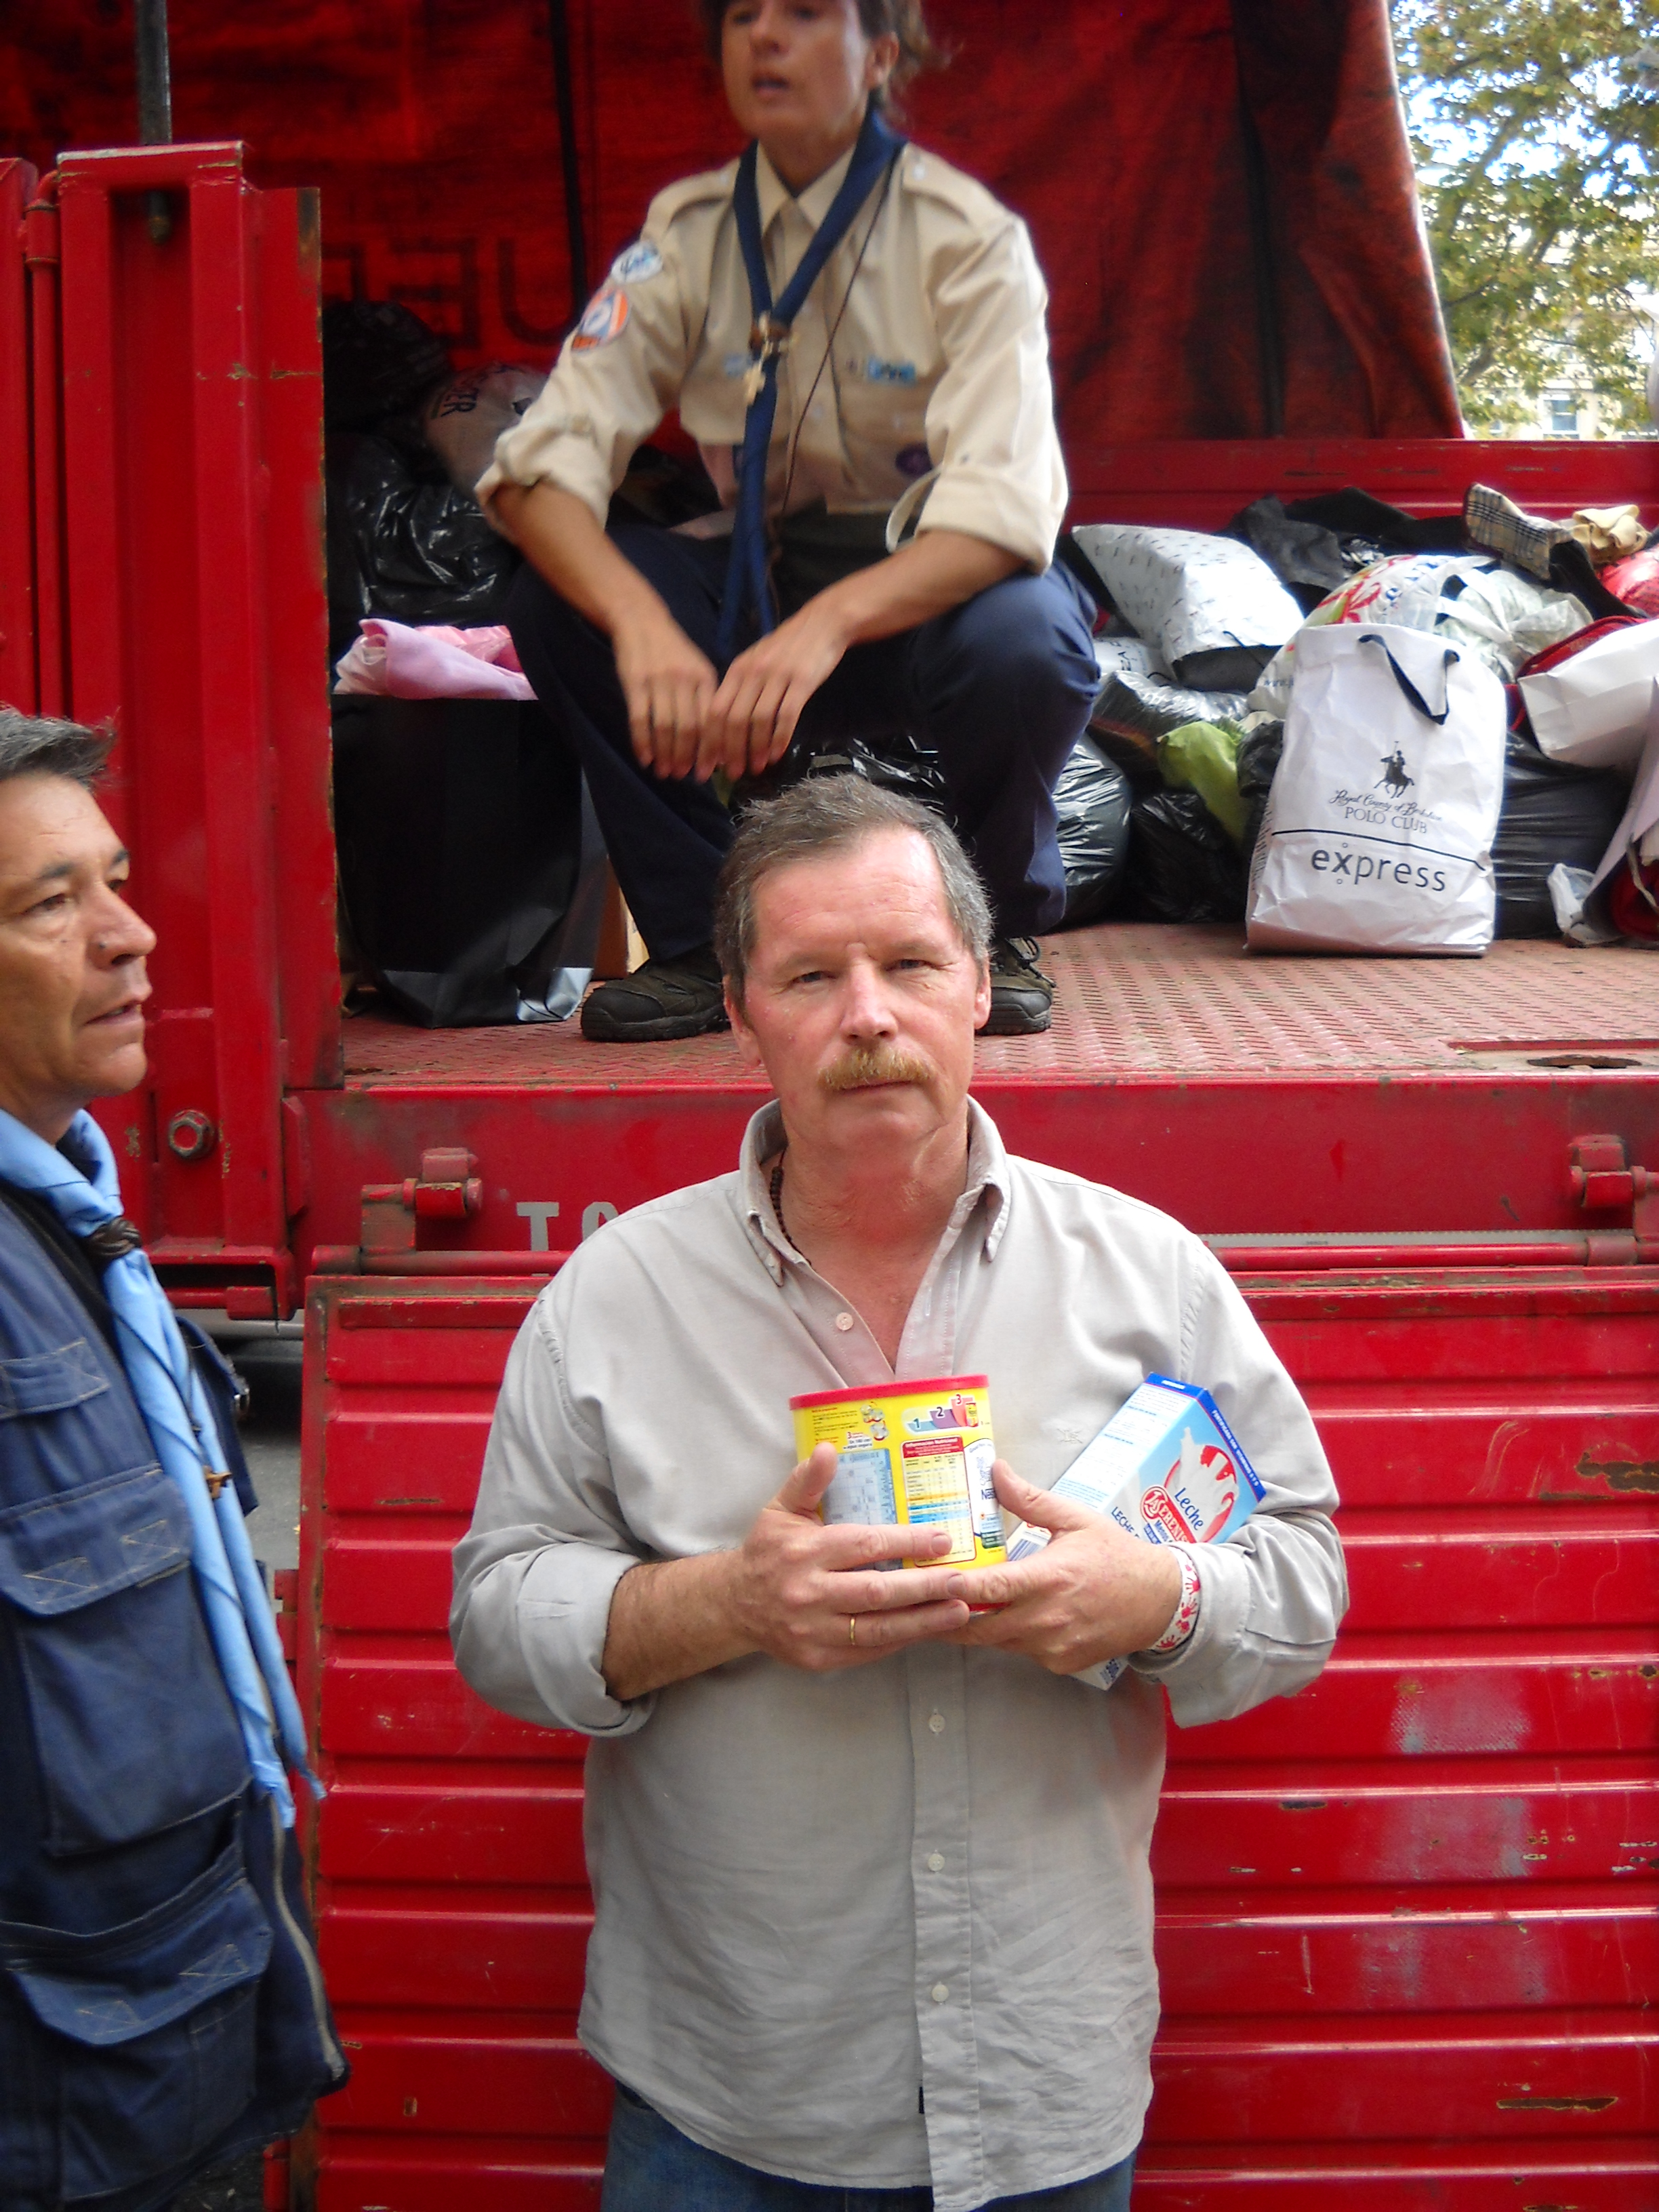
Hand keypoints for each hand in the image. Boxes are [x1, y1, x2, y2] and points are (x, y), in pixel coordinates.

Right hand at [612, 607, 718, 777]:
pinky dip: (642, 743)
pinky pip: (640, 719)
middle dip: (688, 757)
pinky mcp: (635, 683)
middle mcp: (685, 680)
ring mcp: (659, 681)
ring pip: (665, 727)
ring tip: (665, 772)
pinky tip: (645, 758)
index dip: (711, 749)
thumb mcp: (698, 669)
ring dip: (665, 754)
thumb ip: (706, 701)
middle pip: (689, 728)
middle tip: (684, 776)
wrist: (642, 621)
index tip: (709, 771)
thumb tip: (716, 743)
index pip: (712, 721)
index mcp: (705, 678)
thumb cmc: (674, 651)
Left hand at [696, 602, 850, 781]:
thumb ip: (741, 688)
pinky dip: (779, 738)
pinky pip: (786, 715)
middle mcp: (752, 673)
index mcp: (737, 670)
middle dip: (730, 751)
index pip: (715, 711)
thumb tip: (725, 727)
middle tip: (731, 774)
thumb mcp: (756, 662)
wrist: (822, 624)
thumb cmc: (787, 647)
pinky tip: (777, 754)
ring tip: (755, 768)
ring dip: (755, 748)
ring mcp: (777, 677)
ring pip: (758, 720)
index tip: (709, 765)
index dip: (710, 741)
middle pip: (733, 719)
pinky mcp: (801, 682)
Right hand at [726, 1443, 972, 1671]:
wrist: (734, 1604)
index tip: (943, 1540)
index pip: (864, 1545)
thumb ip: (807, 1480)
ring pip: (877, 1628)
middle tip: (962, 1579)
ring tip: (960, 1611)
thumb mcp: (780, 1509)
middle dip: (924, 1586)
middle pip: (877, 1590)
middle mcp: (808, 1591)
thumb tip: (829, 1449)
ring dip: (922, 1621)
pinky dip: (899, 1641)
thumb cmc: (767, 1551)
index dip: (906, 1542)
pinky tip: (927, 1630)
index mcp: (804, 1550)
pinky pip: (866, 1651)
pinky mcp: (817, 1658)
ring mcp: (812, 1630)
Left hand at [944, 1463, 1183, 1674]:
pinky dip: (1009, 1638)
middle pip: (979, 1628)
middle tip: (917, 1605)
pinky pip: (1021, 1652)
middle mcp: (1046, 1619)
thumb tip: (995, 1470)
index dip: (951, 1588)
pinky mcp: (1060, 1664)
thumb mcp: (1074, 1519)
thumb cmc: (1115, 1555)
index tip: (923, 1582)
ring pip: (997, 1642)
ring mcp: (1052, 1647)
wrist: (1161, 1601)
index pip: (987, 1588)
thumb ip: (1030, 1500)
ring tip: (946, 1610)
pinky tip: (1005, 1620)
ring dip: (975, 1628)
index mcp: (1047, 1578)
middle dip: (945, 1618)